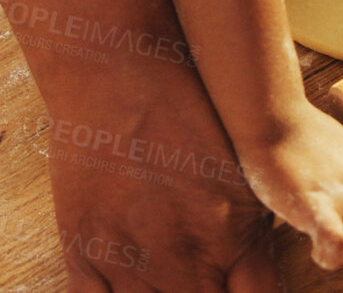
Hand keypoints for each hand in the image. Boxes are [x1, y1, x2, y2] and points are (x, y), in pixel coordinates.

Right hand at [44, 69, 283, 292]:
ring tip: (166, 280)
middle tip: (201, 282)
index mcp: (234, 242)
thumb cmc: (184, 108)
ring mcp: (130, 263)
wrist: (117, 72)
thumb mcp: (241, 170)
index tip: (236, 291)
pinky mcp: (82, 253)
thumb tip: (260, 284)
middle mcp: (185, 261)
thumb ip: (253, 237)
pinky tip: (126, 290)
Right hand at [233, 103, 342, 270]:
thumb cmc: (293, 130)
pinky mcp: (316, 205)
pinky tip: (313, 249)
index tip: (336, 225)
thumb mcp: (334, 151)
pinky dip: (329, 257)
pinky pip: (336, 243)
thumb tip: (333, 186)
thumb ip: (341, 172)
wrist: (271, 114)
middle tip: (336, 246)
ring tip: (326, 250)